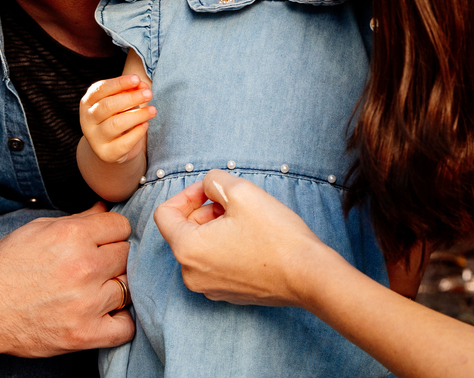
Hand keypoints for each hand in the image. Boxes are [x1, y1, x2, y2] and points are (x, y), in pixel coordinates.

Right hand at [0, 203, 134, 357]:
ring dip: (114, 288)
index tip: (102, 241)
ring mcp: (87, 303)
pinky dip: (119, 322)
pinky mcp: (85, 334)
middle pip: (127, 255)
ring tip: (94, 290)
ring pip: (129, 288)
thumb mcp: (37, 230)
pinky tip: (103, 315)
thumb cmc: (5, 267)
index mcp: (72, 236)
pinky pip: (126, 327)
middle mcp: (84, 267)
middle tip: (95, 267)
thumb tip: (104, 209)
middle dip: (113, 258)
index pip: (121, 226)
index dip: (111, 233)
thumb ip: (77, 220)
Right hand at [80, 74, 156, 163]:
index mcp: (87, 103)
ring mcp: (95, 138)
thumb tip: (142, 86)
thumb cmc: (116, 116)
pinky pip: (124, 143)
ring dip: (137, 115)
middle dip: (130, 98)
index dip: (119, 83)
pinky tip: (145, 124)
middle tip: (149, 94)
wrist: (110, 146)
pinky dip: (137, 132)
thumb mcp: (120, 101)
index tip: (137, 79)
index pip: (100, 89)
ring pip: (115, 124)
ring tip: (153, 110)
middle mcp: (87, 120)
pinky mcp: (106, 154)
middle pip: (107, 106)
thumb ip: (129, 91)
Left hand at [154, 169, 331, 306]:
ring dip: (215, 228)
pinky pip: (215, 263)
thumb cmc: (276, 236)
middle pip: (183, 230)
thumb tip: (207, 186)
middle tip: (233, 203)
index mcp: (186, 249)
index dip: (185, 194)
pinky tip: (251, 239)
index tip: (209, 190)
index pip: (164, 214)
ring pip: (200, 247)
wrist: (309, 275)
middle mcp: (191, 274)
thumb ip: (213, 180)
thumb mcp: (241, 191)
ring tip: (244, 220)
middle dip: (204, 210)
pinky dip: (225, 247)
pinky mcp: (228, 293)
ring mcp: (209, 287)